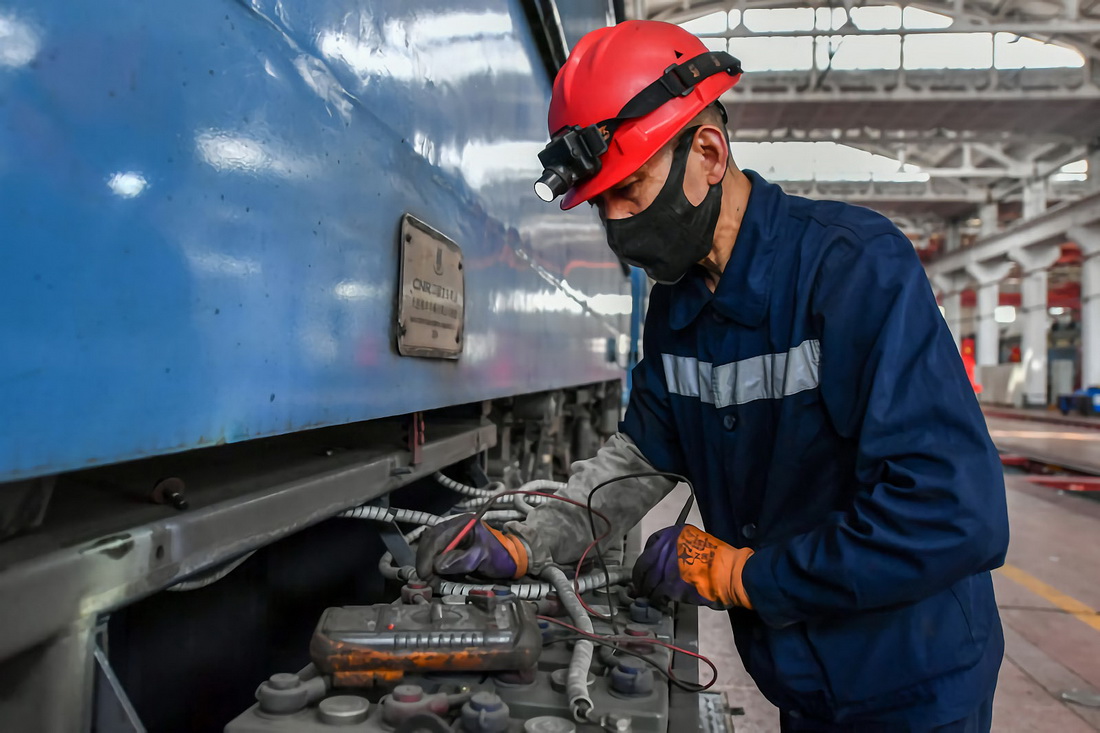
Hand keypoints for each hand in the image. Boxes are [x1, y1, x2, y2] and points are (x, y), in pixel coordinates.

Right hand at [415, 514, 527, 579]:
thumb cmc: (500, 556)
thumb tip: (438, 566)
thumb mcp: (482, 558)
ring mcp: (452, 537)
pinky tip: (436, 576)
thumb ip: (461, 561)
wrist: (513, 560)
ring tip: (431, 580)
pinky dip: (434, 567)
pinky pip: (437, 555)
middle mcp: (454, 528)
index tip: (426, 573)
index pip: (437, 537)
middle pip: (430, 541)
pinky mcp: (452, 547)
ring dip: (428, 565)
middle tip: (426, 580)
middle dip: (425, 561)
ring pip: (431, 549)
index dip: (428, 556)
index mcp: (462, 524)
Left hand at [632, 524, 752, 609]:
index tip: (648, 566)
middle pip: (644, 563)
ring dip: (647, 590)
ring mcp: (666, 566)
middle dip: (640, 576)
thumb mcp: (698, 543)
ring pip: (648, 581)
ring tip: (649, 596)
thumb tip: (670, 563)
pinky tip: (660, 603)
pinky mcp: (669, 585)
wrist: (731, 573)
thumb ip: (680, 550)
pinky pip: (656, 594)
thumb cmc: (720, 560)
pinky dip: (656, 600)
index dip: (647, 558)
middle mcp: (666, 547)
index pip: (651, 543)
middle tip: (640, 585)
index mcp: (674, 533)